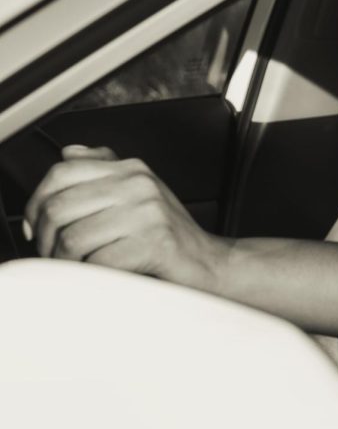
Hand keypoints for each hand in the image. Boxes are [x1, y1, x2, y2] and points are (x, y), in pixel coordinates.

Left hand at [23, 145, 230, 292]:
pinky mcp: (154, 243)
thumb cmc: (169, 234)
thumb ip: (104, 170)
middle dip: (46, 239)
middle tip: (53, 255)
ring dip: (66, 262)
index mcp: (132, 169)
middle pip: (60, 207)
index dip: (36, 202)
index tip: (36, 226)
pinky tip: (99, 275)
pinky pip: (98, 262)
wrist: (209, 263)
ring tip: (75, 268)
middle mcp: (139, 184)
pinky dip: (90, 276)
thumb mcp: (138, 193)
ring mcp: (148, 212)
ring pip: (73, 238)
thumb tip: (71, 152)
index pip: (62, 172)